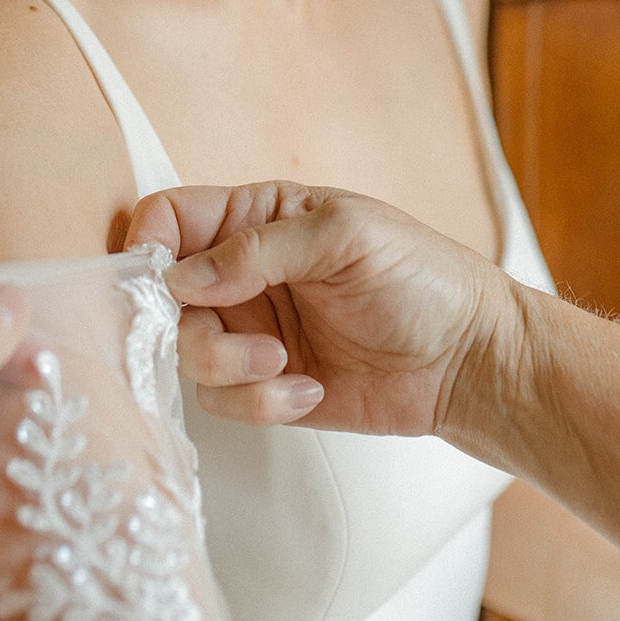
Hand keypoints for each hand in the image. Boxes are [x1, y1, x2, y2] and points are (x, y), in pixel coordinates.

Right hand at [125, 180, 506, 433]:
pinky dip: (259, 403)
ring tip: (287, 366)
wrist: (471, 360)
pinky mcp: (266, 384)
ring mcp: (251, 330)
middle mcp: (242, 273)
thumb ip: (258, 250)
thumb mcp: (345, 236)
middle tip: (253, 345)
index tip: (160, 283)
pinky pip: (223, 400)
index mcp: (256, 217)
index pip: (168, 219)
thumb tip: (178, 278)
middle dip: (193, 329)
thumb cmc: (422, 277)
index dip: (147, 246)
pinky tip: (312, 389)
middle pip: (162, 298)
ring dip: (230, 370)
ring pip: (186, 354)